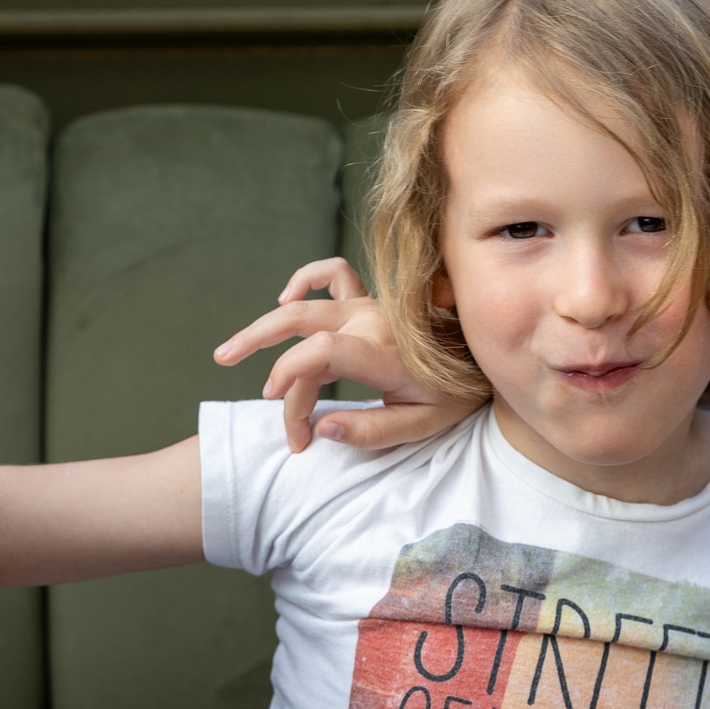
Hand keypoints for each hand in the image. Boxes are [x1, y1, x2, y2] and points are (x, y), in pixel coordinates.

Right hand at [212, 258, 481, 452]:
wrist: (486, 356)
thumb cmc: (457, 394)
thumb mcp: (424, 426)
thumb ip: (372, 431)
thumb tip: (322, 429)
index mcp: (383, 353)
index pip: (317, 356)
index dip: (291, 386)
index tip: (293, 429)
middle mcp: (371, 322)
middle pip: (298, 322)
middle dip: (255, 344)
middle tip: (223, 362)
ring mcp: (371, 307)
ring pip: (306, 304)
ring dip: (265, 323)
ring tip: (233, 348)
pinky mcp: (373, 302)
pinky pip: (333, 276)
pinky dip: (306, 280)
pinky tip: (286, 297)